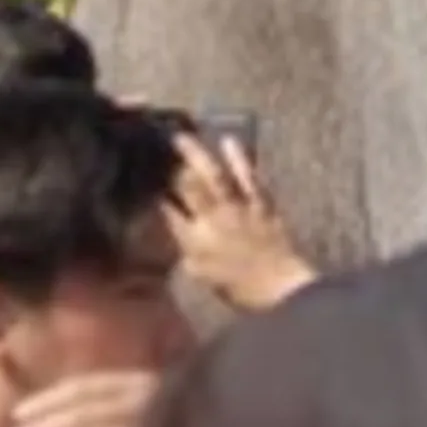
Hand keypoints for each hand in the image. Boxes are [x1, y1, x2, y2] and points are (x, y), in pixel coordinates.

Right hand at [168, 131, 316, 314]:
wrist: (282, 290)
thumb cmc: (242, 290)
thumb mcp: (203, 276)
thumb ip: (187, 251)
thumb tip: (175, 230)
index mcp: (193, 243)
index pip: (167, 212)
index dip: (154, 193)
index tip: (143, 177)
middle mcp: (211, 222)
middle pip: (186, 187)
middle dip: (170, 166)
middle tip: (157, 145)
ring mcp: (237, 209)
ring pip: (212, 176)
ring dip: (196, 154)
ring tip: (181, 135)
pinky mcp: (262, 203)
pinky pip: (248, 176)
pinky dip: (238, 157)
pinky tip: (229, 140)